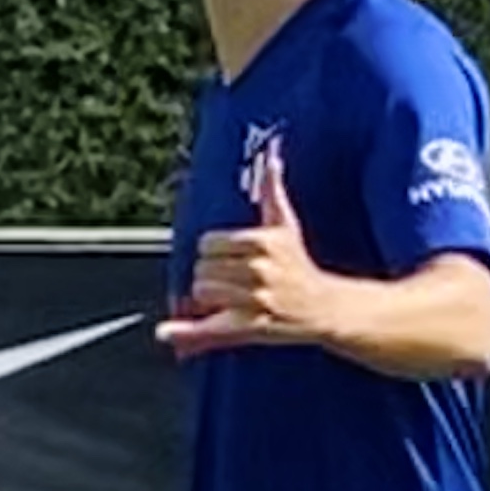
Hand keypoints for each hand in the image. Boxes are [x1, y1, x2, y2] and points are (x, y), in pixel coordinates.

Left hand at [159, 155, 332, 357]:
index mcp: (262, 242)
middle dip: (210, 275)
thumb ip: (273, 191)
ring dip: (208, 298)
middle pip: (202, 268)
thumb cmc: (298, 265)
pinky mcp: (252, 326)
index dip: (213, 252)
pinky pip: (209, 326)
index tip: (227, 259)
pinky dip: (186, 333)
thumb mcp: (286, 225)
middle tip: (230, 281)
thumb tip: (272, 158)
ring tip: (231, 298)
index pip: (209, 243)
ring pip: (202, 293)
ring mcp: (255, 299)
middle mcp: (258, 269)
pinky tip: (166, 332)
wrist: (323, 306)